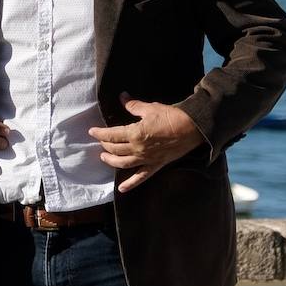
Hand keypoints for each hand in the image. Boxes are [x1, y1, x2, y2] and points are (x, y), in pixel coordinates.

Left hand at [87, 94, 204, 192]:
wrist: (193, 128)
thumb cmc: (171, 116)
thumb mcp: (150, 108)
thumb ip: (133, 105)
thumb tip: (122, 97)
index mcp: (135, 134)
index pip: (111, 135)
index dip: (100, 133)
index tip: (92, 131)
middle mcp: (138, 149)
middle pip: (115, 149)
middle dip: (105, 145)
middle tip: (101, 141)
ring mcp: (146, 159)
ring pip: (123, 164)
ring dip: (111, 161)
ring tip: (104, 157)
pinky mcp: (156, 165)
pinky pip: (141, 177)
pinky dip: (131, 184)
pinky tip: (122, 189)